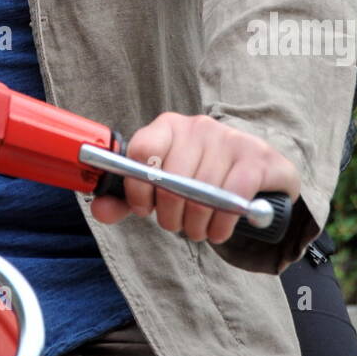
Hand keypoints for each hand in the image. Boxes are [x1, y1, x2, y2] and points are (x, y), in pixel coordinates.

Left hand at [91, 112, 299, 243]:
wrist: (258, 174)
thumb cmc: (201, 180)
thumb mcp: (163, 185)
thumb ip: (128, 198)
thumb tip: (98, 209)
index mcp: (168, 126)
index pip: (141, 150)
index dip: (138, 188)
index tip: (146, 210)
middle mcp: (198, 126)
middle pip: (172, 180)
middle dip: (171, 216)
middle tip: (178, 226)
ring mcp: (229, 138)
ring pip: (202, 193)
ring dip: (198, 225)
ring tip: (200, 229)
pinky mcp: (257, 157)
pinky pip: (233, 197)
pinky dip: (222, 223)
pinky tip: (220, 229)